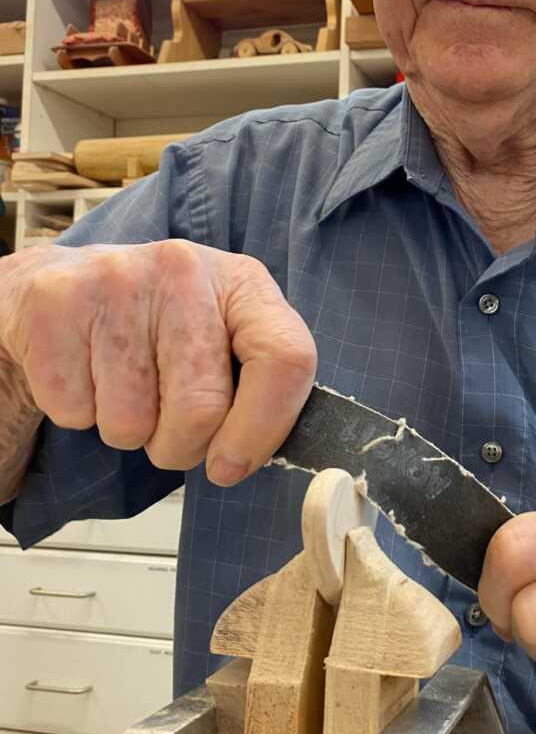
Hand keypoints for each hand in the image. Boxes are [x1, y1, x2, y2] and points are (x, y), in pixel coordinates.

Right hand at [0, 241, 316, 486]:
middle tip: (165, 428)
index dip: (263, 428)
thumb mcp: (219, 340)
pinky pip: (77, 412)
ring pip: (133, 423)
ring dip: (127, 432)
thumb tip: (250, 456)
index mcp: (241, 281)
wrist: (52, 289)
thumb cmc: (152, 329)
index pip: (285, 358)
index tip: (231, 464)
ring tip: (120, 386)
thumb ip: (256, 387)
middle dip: (181, 446)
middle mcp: (184, 269)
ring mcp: (117, 280)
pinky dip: (78, 415)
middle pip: (203, 409)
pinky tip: (83, 371)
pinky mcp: (55, 304)